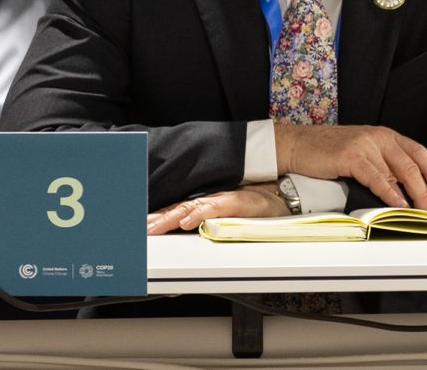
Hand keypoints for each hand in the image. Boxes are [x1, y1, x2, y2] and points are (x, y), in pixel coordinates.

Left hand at [147, 183, 283, 234]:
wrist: (288, 195)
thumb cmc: (262, 206)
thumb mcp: (233, 212)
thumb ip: (212, 218)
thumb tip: (188, 229)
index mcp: (210, 202)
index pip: (179, 209)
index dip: (159, 216)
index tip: (140, 225)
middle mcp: (214, 199)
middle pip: (180, 209)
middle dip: (157, 219)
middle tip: (139, 230)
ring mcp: (225, 200)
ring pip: (192, 208)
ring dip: (171, 218)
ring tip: (154, 227)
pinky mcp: (239, 203)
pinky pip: (216, 209)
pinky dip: (200, 215)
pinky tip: (187, 222)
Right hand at [276, 123, 426, 209]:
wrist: (298, 145)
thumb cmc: (329, 151)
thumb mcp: (362, 152)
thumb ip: (382, 163)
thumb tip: (403, 186)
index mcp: (385, 135)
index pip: (417, 151)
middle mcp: (379, 137)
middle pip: (411, 163)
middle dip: (424, 187)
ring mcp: (366, 145)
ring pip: (397, 171)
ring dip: (411, 194)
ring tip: (418, 211)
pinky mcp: (352, 156)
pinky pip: (377, 177)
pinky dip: (390, 193)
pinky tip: (397, 204)